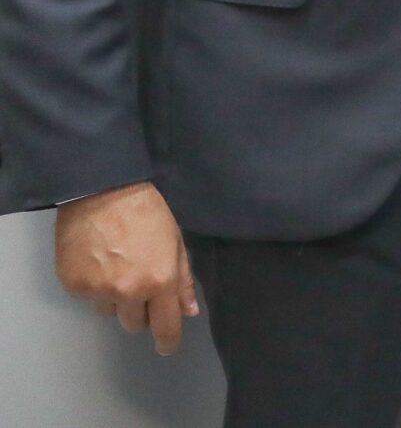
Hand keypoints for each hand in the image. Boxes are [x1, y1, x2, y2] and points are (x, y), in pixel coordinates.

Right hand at [55, 182, 197, 354]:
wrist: (102, 193)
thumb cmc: (146, 212)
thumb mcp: (175, 242)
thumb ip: (183, 279)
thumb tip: (187, 311)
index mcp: (160, 281)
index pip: (165, 327)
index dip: (167, 341)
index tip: (166, 346)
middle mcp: (128, 292)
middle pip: (134, 324)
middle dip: (140, 311)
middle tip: (139, 285)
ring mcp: (98, 290)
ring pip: (109, 312)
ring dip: (115, 298)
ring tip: (117, 266)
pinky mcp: (74, 285)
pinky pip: (88, 298)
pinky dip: (93, 286)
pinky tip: (98, 261)